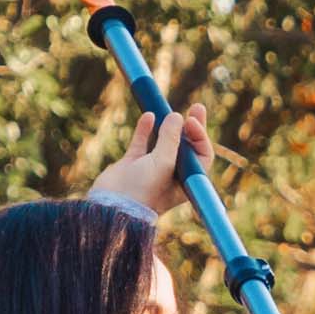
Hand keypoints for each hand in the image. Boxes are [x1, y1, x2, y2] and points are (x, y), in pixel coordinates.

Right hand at [84, 110, 212, 217]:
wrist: (112, 205)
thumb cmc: (144, 190)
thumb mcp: (163, 162)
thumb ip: (170, 138)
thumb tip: (176, 116)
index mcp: (186, 181)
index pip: (202, 156)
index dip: (200, 136)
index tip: (191, 120)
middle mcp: (172, 175)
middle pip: (186, 147)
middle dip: (190, 128)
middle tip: (196, 108)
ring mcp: (151, 169)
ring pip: (163, 142)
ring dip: (168, 126)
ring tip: (170, 109)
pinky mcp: (132, 164)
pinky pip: (142, 143)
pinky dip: (146, 129)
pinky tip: (148, 115)